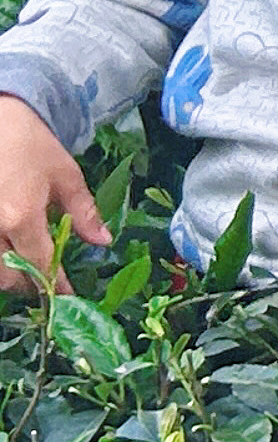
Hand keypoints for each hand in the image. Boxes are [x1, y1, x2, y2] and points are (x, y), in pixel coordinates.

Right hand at [0, 94, 105, 298]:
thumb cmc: (32, 144)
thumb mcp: (65, 175)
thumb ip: (83, 212)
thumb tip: (103, 242)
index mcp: (20, 216)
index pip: (40, 263)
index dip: (56, 283)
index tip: (67, 297)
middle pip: (5, 276)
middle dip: (27, 284)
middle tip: (46, 282)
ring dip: (6, 275)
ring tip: (26, 269)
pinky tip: (9, 251)